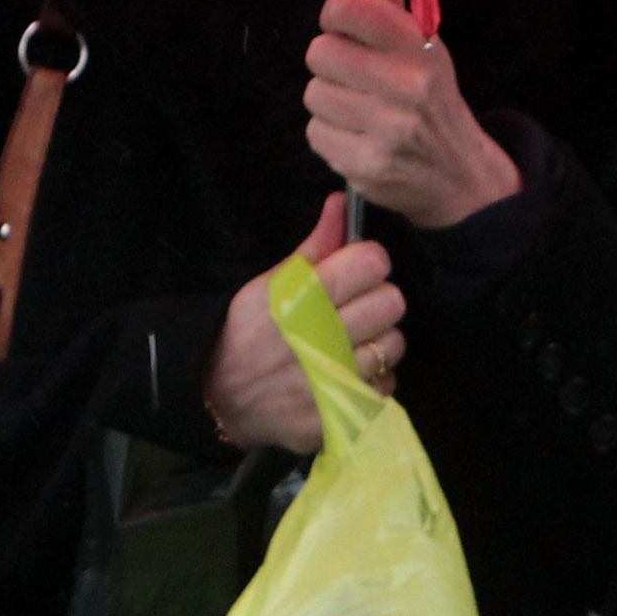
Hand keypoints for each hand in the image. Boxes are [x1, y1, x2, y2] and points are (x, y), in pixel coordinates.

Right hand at [202, 197, 406, 453]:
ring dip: (377, 341)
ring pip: (393, 344)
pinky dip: (372, 379)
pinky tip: (346, 373)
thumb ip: (313, 247)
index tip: (356, 269)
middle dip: (377, 300)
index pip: (370, 263)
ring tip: (350, 342)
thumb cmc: (247, 335)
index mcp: (300, 297)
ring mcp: (334, 378)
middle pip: (391, 302)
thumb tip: (342, 204)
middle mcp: (320, 336)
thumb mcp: (268, 286)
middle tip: (354, 307)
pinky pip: (386, 384)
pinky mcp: (345, 411)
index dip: (368, 262)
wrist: (223, 403)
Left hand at [304, 0, 520, 229]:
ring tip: (359, 110)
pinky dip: (329, 135)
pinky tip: (357, 137)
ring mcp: (387, 128)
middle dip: (330, 64)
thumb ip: (394, 6)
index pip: (350, 7)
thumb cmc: (433, 103)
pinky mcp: (366, 165)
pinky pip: (315, 133)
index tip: (344, 28)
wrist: (459, 177)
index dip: (336, 14)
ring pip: (314, 94)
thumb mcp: (426, 50)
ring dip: (329, 102)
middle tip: (354, 77)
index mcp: (420, 49)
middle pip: (320, 52)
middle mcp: (407, 85)